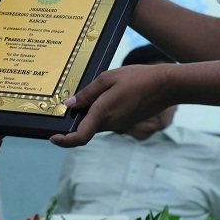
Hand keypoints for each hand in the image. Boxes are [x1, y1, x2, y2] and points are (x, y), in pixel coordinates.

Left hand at [49, 64, 173, 147]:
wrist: (166, 86)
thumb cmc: (137, 78)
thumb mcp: (108, 78)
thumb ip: (88, 93)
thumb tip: (70, 105)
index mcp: (103, 113)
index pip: (80, 137)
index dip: (64, 141)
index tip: (53, 137)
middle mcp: (111, 124)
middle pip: (86, 127)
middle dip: (78, 118)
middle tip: (71, 101)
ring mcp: (120, 125)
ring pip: (97, 122)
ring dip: (91, 112)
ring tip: (97, 90)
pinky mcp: (126, 122)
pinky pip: (108, 119)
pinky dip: (103, 110)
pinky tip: (110, 93)